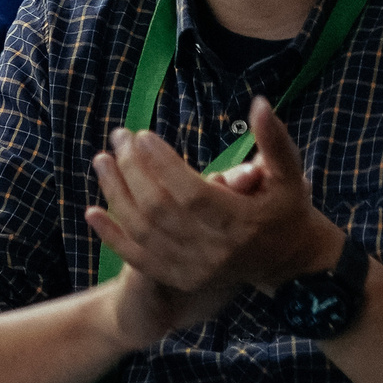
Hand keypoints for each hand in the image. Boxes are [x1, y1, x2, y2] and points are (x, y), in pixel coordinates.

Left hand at [84, 99, 341, 345]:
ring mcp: (194, 268)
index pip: (190, 192)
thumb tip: (257, 103)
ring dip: (116, 195)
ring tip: (102, 161)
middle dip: (133, 170)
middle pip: (160, 209)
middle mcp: (214, 250)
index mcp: (240, 222)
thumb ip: (274, 140)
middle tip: (119, 137)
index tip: (142, 135)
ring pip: (143, 232)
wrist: (289, 264)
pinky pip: (138, 259)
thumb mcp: (290, 174)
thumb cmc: (288, 211)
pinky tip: (92, 212)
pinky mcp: (179, 279)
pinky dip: (112, 236)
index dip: (162, 164)